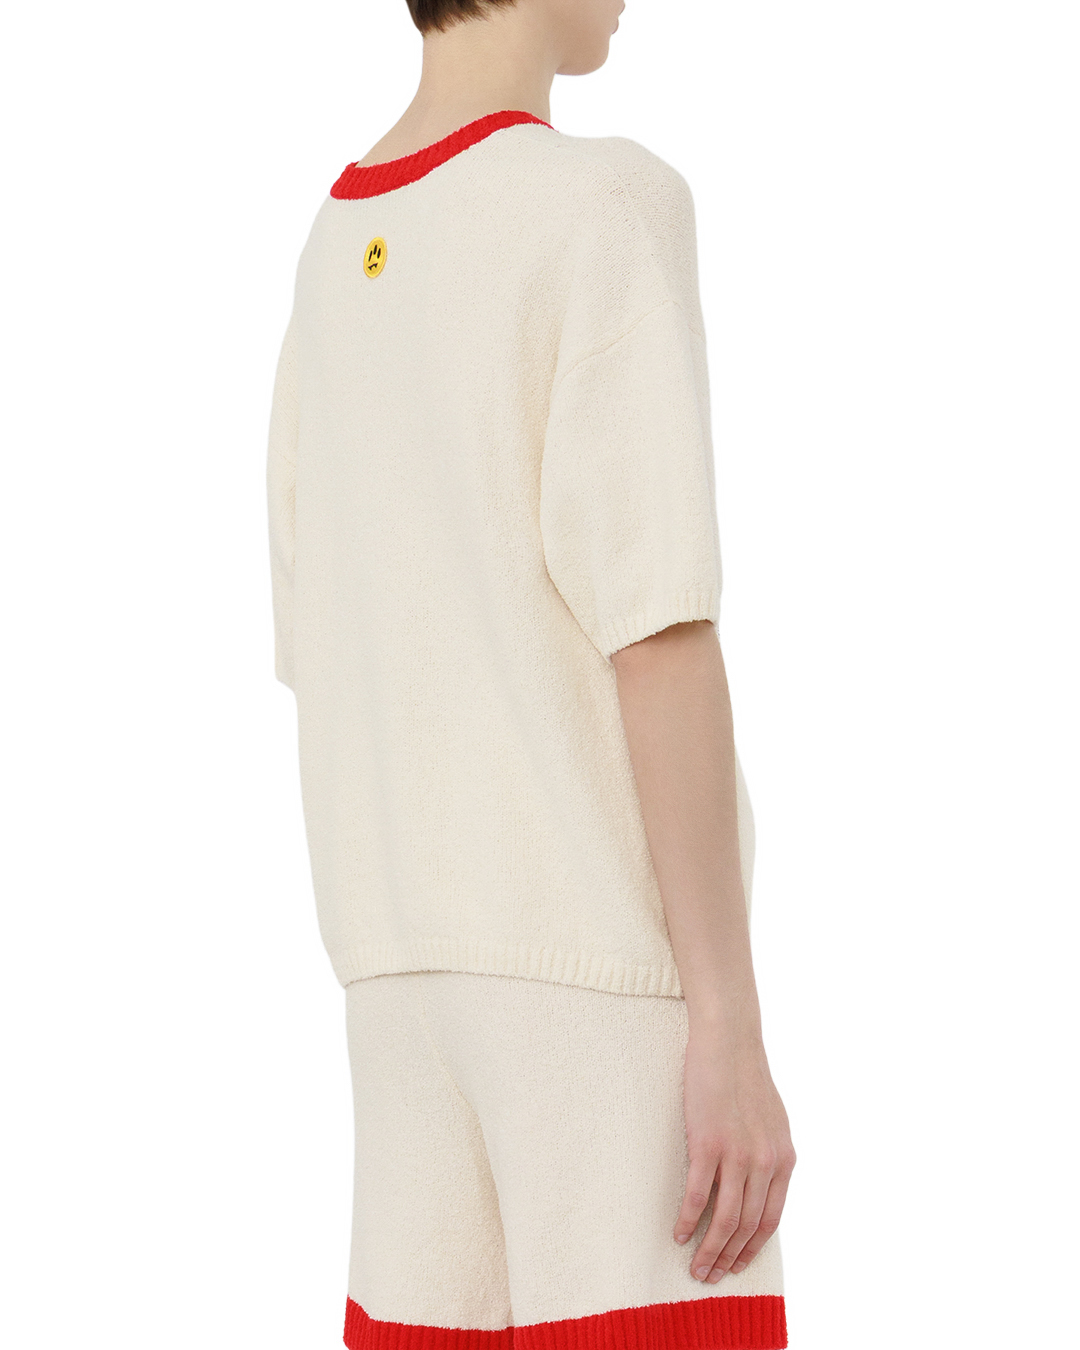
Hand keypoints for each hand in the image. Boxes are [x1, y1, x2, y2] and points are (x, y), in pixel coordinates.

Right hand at [673, 1024, 795, 1281]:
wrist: (729, 1041)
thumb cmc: (745, 1077)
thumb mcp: (772, 1121)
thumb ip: (769, 1154)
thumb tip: (760, 1185)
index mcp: (783, 1159)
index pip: (770, 1220)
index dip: (752, 1248)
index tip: (736, 1265)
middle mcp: (765, 1163)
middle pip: (746, 1227)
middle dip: (728, 1258)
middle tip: (709, 1275)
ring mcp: (738, 1155)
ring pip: (725, 1220)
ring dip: (709, 1250)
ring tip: (695, 1266)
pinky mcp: (708, 1144)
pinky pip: (699, 1196)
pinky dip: (688, 1221)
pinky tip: (678, 1233)